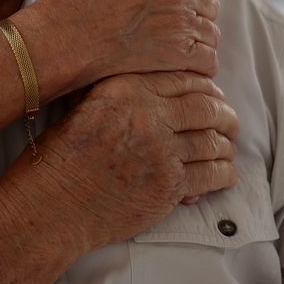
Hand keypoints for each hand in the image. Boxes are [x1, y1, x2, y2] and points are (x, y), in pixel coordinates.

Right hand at [16, 0, 220, 91]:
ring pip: (211, 34)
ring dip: (199, 44)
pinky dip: (199, 67)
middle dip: (197, 16)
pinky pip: (209, 61)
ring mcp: (181, 23)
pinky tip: (181, 71)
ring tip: (179, 55)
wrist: (65, 38)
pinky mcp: (180, 54)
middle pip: (210, 3)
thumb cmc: (68, 6)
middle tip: (179, 31)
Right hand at [29, 72, 240, 252]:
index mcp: (127, 88)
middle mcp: (147, 114)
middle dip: (225, 115)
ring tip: (227, 148)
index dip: (207, 87)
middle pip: (206, 108)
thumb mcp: (85, 105)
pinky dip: (223, 174)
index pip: (184, 79)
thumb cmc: (63, 157)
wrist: (53, 204)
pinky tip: (225, 174)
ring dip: (226, 146)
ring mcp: (161, 152)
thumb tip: (163, 89)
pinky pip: (210, 175)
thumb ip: (123, 91)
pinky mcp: (168, 186)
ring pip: (212, 142)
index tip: (214, 95)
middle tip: (230, 122)